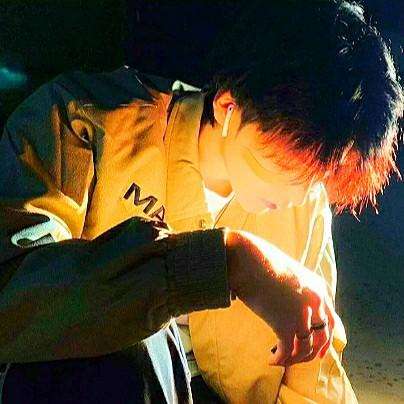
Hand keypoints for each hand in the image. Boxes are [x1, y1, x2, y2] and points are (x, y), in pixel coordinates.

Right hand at [225, 230, 334, 365]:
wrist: (248, 260)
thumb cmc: (262, 262)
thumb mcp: (291, 273)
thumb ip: (298, 290)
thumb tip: (290, 306)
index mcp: (319, 289)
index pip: (331, 320)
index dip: (326, 339)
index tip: (320, 351)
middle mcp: (317, 303)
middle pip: (322, 337)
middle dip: (312, 353)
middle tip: (301, 360)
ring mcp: (303, 315)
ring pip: (306, 348)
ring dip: (294, 358)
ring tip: (280, 359)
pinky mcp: (286, 325)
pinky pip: (288, 351)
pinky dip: (281, 359)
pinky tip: (271, 359)